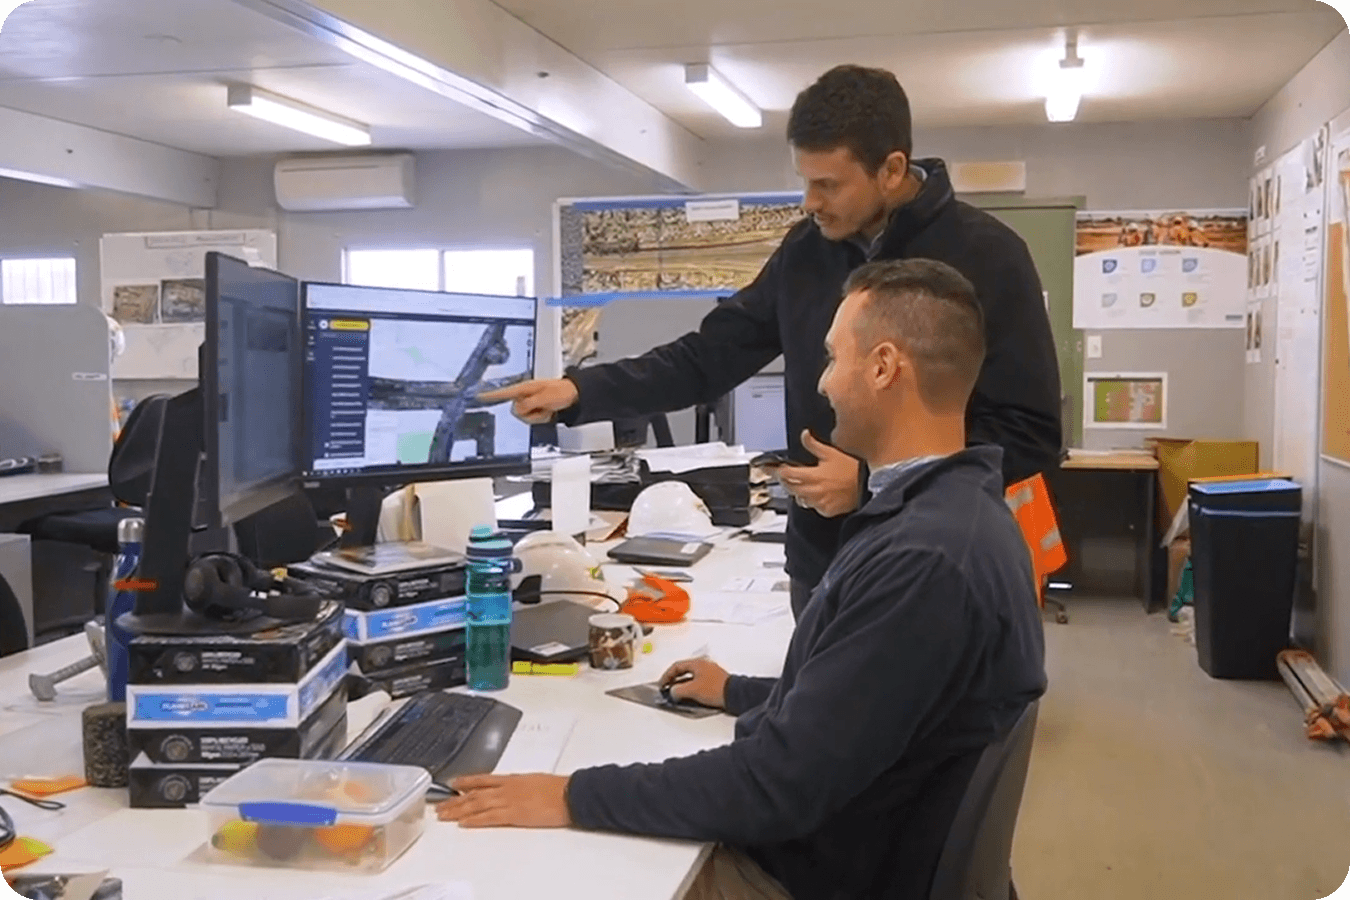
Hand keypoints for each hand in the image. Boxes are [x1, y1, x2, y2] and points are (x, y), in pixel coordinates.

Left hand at [435, 774, 571, 827]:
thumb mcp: (535, 781)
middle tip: (440, 806)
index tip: (453, 784)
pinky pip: (489, 817)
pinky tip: (463, 822)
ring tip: (444, 815)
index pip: (483, 779)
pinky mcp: (514, 814)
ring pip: (477, 804)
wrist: (569, 794)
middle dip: (455, 800)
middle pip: (475, 793)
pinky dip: (474, 820)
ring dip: (458, 810)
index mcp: (512, 779)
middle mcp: (507, 788)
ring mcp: (509, 800)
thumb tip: (515, 789)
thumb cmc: (558, 788)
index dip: (466, 781)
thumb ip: (521, 785)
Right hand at [477, 378, 578, 423]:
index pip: (503, 392)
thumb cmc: (563, 392)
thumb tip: (518, 408)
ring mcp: (530, 403)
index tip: (477, 396)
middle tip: (542, 407)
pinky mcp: (535, 409)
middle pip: (515, 410)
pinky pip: (531, 419)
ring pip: (523, 417)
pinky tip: (548, 412)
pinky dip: (540, 418)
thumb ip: (529, 403)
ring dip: (537, 416)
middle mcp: (525, 395)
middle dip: (529, 413)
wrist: (575, 396)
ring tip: (547, 409)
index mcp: (525, 388)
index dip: (490, 395)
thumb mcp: (545, 398)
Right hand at [659, 657, 729, 708]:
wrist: (734, 695)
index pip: (676, 666)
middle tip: (668, 689)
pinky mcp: (714, 682)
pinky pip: (698, 683)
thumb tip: (672, 692)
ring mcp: (709, 673)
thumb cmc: (717, 688)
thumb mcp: (692, 690)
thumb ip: (678, 690)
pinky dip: (691, 688)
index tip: (662, 684)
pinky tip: (690, 696)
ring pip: (691, 678)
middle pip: (683, 671)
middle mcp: (703, 665)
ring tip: (678, 695)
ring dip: (682, 685)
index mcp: (697, 663)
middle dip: (674, 681)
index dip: (666, 676)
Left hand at [776, 431, 861, 517]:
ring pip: (799, 499)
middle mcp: (812, 491)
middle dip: (785, 481)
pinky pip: (813, 507)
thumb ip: (813, 445)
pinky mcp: (826, 511)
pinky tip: (818, 494)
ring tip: (805, 483)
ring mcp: (819, 503)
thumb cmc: (852, 470)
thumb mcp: (831, 453)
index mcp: (812, 476)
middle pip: (789, 488)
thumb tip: (804, 435)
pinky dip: (812, 501)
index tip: (769, 468)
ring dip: (798, 491)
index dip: (775, 470)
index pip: (785, 474)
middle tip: (786, 474)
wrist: (868, 486)